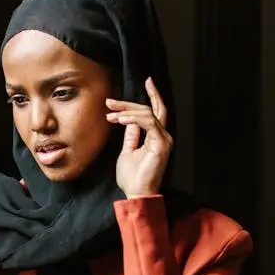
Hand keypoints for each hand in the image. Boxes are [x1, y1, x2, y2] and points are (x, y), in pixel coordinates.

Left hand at [108, 77, 172, 198]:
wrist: (136, 193)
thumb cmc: (132, 177)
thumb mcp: (128, 150)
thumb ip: (131, 135)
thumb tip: (128, 121)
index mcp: (156, 137)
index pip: (155, 111)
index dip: (151, 95)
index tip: (145, 81)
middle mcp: (163, 136)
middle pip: (150, 109)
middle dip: (129, 103)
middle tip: (110, 101)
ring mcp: (164, 139)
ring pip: (148, 113)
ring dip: (127, 111)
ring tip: (111, 115)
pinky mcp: (161, 144)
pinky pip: (149, 122)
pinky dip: (133, 118)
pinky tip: (120, 120)